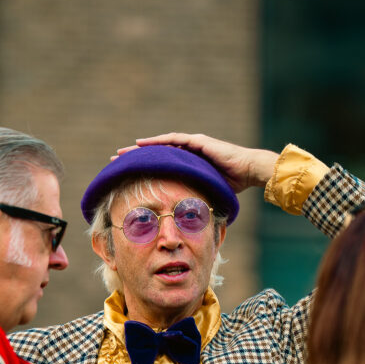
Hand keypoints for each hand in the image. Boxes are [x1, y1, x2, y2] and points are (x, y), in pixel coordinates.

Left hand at [115, 132, 279, 192]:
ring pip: (159, 146)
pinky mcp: (197, 142)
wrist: (250, 171)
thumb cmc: (233, 185)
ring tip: (121, 153)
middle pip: (155, 155)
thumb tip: (187, 222)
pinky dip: (156, 142)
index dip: (142, 170)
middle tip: (114, 162)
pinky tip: (141, 143)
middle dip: (134, 158)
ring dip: (139, 149)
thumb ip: (195, 202)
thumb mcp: (206, 195)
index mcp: (187, 165)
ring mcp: (192, 145)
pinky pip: (173, 140)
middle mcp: (187, 153)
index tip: (124, 176)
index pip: (160, 167)